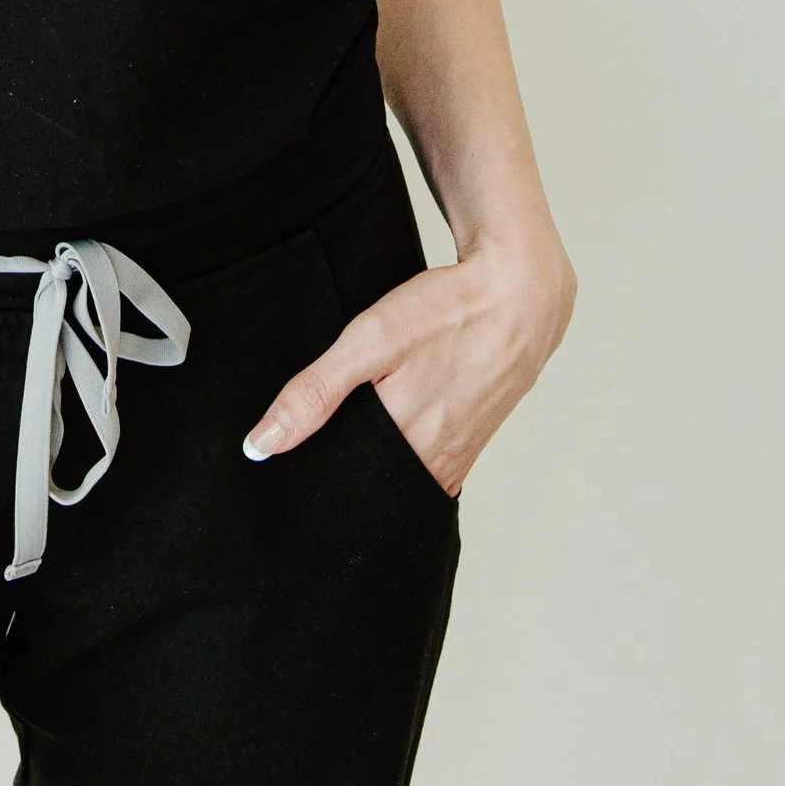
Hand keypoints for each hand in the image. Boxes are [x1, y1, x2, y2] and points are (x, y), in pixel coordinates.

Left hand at [241, 228, 576, 493]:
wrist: (522, 294)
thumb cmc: (449, 311)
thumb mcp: (371, 339)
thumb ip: (316, 392)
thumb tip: (262, 444)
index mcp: (406, 445)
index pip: (343, 491)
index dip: (312, 485)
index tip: (285, 476)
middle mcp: (435, 463)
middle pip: (371, 490)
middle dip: (341, 479)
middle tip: (312, 453)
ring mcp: (457, 456)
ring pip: (400, 480)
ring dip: (373, 467)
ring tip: (348, 441)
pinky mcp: (471, 443)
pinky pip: (427, 467)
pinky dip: (404, 455)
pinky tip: (393, 429)